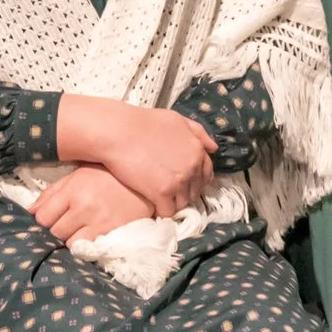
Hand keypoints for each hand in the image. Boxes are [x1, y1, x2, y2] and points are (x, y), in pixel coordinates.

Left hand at [29, 164, 154, 244]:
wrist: (144, 181)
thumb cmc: (107, 175)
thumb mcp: (78, 175)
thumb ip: (52, 193)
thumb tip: (29, 211)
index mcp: (73, 189)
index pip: (42, 216)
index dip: (45, 218)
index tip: (52, 216)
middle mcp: (84, 206)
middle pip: (55, 232)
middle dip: (58, 229)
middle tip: (69, 222)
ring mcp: (99, 222)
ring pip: (70, 244)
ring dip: (72, 239)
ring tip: (81, 229)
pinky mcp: (113, 233)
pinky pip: (88, 249)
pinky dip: (86, 245)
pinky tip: (92, 235)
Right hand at [57, 95, 215, 213]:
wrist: (118, 132)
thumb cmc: (144, 122)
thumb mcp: (177, 120)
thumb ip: (198, 132)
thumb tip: (214, 148)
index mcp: (197, 150)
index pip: (206, 174)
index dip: (195, 180)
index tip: (182, 182)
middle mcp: (192, 167)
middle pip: (195, 191)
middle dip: (184, 192)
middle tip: (167, 191)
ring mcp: (178, 181)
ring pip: (182, 203)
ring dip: (172, 203)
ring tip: (159, 199)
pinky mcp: (162, 193)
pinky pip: (168, 212)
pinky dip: (160, 212)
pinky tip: (152, 206)